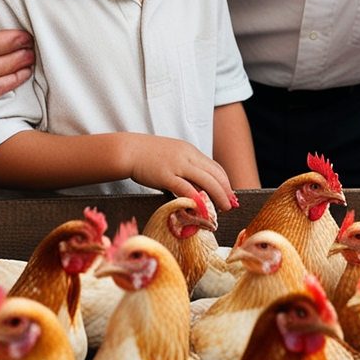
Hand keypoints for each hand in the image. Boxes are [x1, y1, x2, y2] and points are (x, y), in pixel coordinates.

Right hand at [124, 135, 238, 211]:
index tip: (230, 194)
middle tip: (231, 204)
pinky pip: (186, 188)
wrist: (129, 150)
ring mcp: (178, 165)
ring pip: (206, 181)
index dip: (225, 182)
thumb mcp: (172, 156)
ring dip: (218, 196)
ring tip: (223, 208)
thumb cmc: (148, 155)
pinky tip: (203, 209)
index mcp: (190, 151)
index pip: (215, 166)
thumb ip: (185, 169)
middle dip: (226, 190)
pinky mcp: (166, 175)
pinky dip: (197, 199)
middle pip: (215, 174)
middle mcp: (188, 156)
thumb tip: (197, 186)